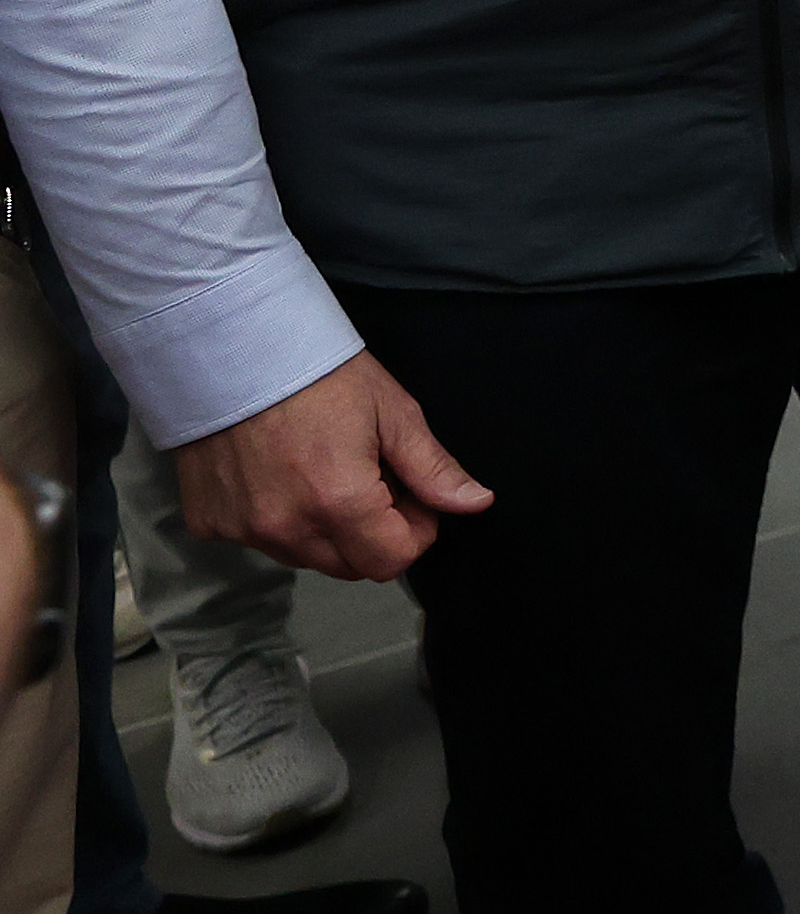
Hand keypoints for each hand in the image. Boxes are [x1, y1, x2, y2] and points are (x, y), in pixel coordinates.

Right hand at [172, 353, 491, 581]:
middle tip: (374, 481)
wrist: (234, 348)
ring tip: (326, 472)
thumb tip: (477, 504)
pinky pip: (257, 540)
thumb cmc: (320, 374)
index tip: (412, 497)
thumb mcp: (393, 413)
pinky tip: (279, 474)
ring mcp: (241, 529)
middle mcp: (286, 528)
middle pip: (350, 566)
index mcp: (339, 503)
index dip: (415, 532)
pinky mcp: (209, 521)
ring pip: (305, 557)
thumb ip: (433, 469)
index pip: (392, 561)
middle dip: (374, 534)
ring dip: (326, 530)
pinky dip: (276, 519)